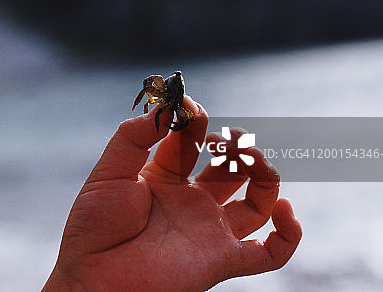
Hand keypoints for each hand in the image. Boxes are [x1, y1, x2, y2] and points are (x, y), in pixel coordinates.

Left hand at [44, 97, 301, 291]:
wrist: (94, 275)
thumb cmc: (94, 227)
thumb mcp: (110, 171)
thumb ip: (134, 136)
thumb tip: (165, 107)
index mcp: (162, 177)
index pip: (190, 141)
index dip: (196, 121)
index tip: (191, 106)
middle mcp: (190, 201)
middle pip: (228, 168)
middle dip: (234, 145)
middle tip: (228, 137)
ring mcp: (209, 230)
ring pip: (256, 202)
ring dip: (265, 176)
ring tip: (255, 159)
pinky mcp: (222, 259)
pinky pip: (269, 255)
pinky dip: (288, 235)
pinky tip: (284, 209)